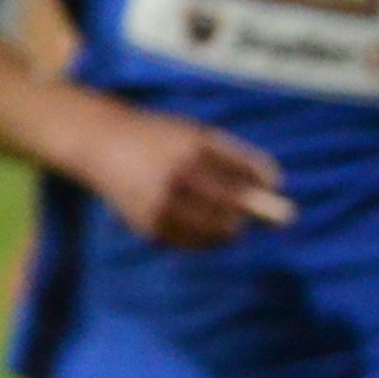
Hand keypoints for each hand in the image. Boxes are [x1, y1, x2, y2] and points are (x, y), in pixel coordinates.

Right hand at [70, 102, 293, 248]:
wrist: (100, 143)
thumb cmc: (161, 139)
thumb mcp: (198, 134)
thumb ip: (239, 158)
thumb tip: (278, 185)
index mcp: (194, 148)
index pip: (248, 175)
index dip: (263, 184)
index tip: (269, 187)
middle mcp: (178, 176)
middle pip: (236, 207)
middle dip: (249, 211)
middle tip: (245, 210)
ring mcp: (162, 203)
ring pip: (218, 232)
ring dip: (230, 230)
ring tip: (226, 221)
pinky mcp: (149, 225)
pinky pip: (193, 243)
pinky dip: (204, 239)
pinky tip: (198, 226)